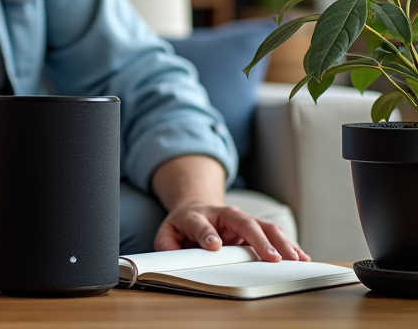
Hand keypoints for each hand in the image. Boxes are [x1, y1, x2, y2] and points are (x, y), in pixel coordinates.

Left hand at [154, 202, 309, 262]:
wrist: (197, 210)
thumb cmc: (185, 223)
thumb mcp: (168, 231)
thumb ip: (167, 244)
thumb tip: (175, 256)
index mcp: (199, 216)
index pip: (202, 225)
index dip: (207, 234)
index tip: (214, 245)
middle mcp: (225, 216)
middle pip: (244, 223)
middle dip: (259, 239)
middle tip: (272, 257)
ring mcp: (243, 222)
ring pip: (265, 228)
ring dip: (281, 243)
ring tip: (295, 259)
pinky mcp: (255, 231)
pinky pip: (275, 236)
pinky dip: (289, 245)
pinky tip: (301, 256)